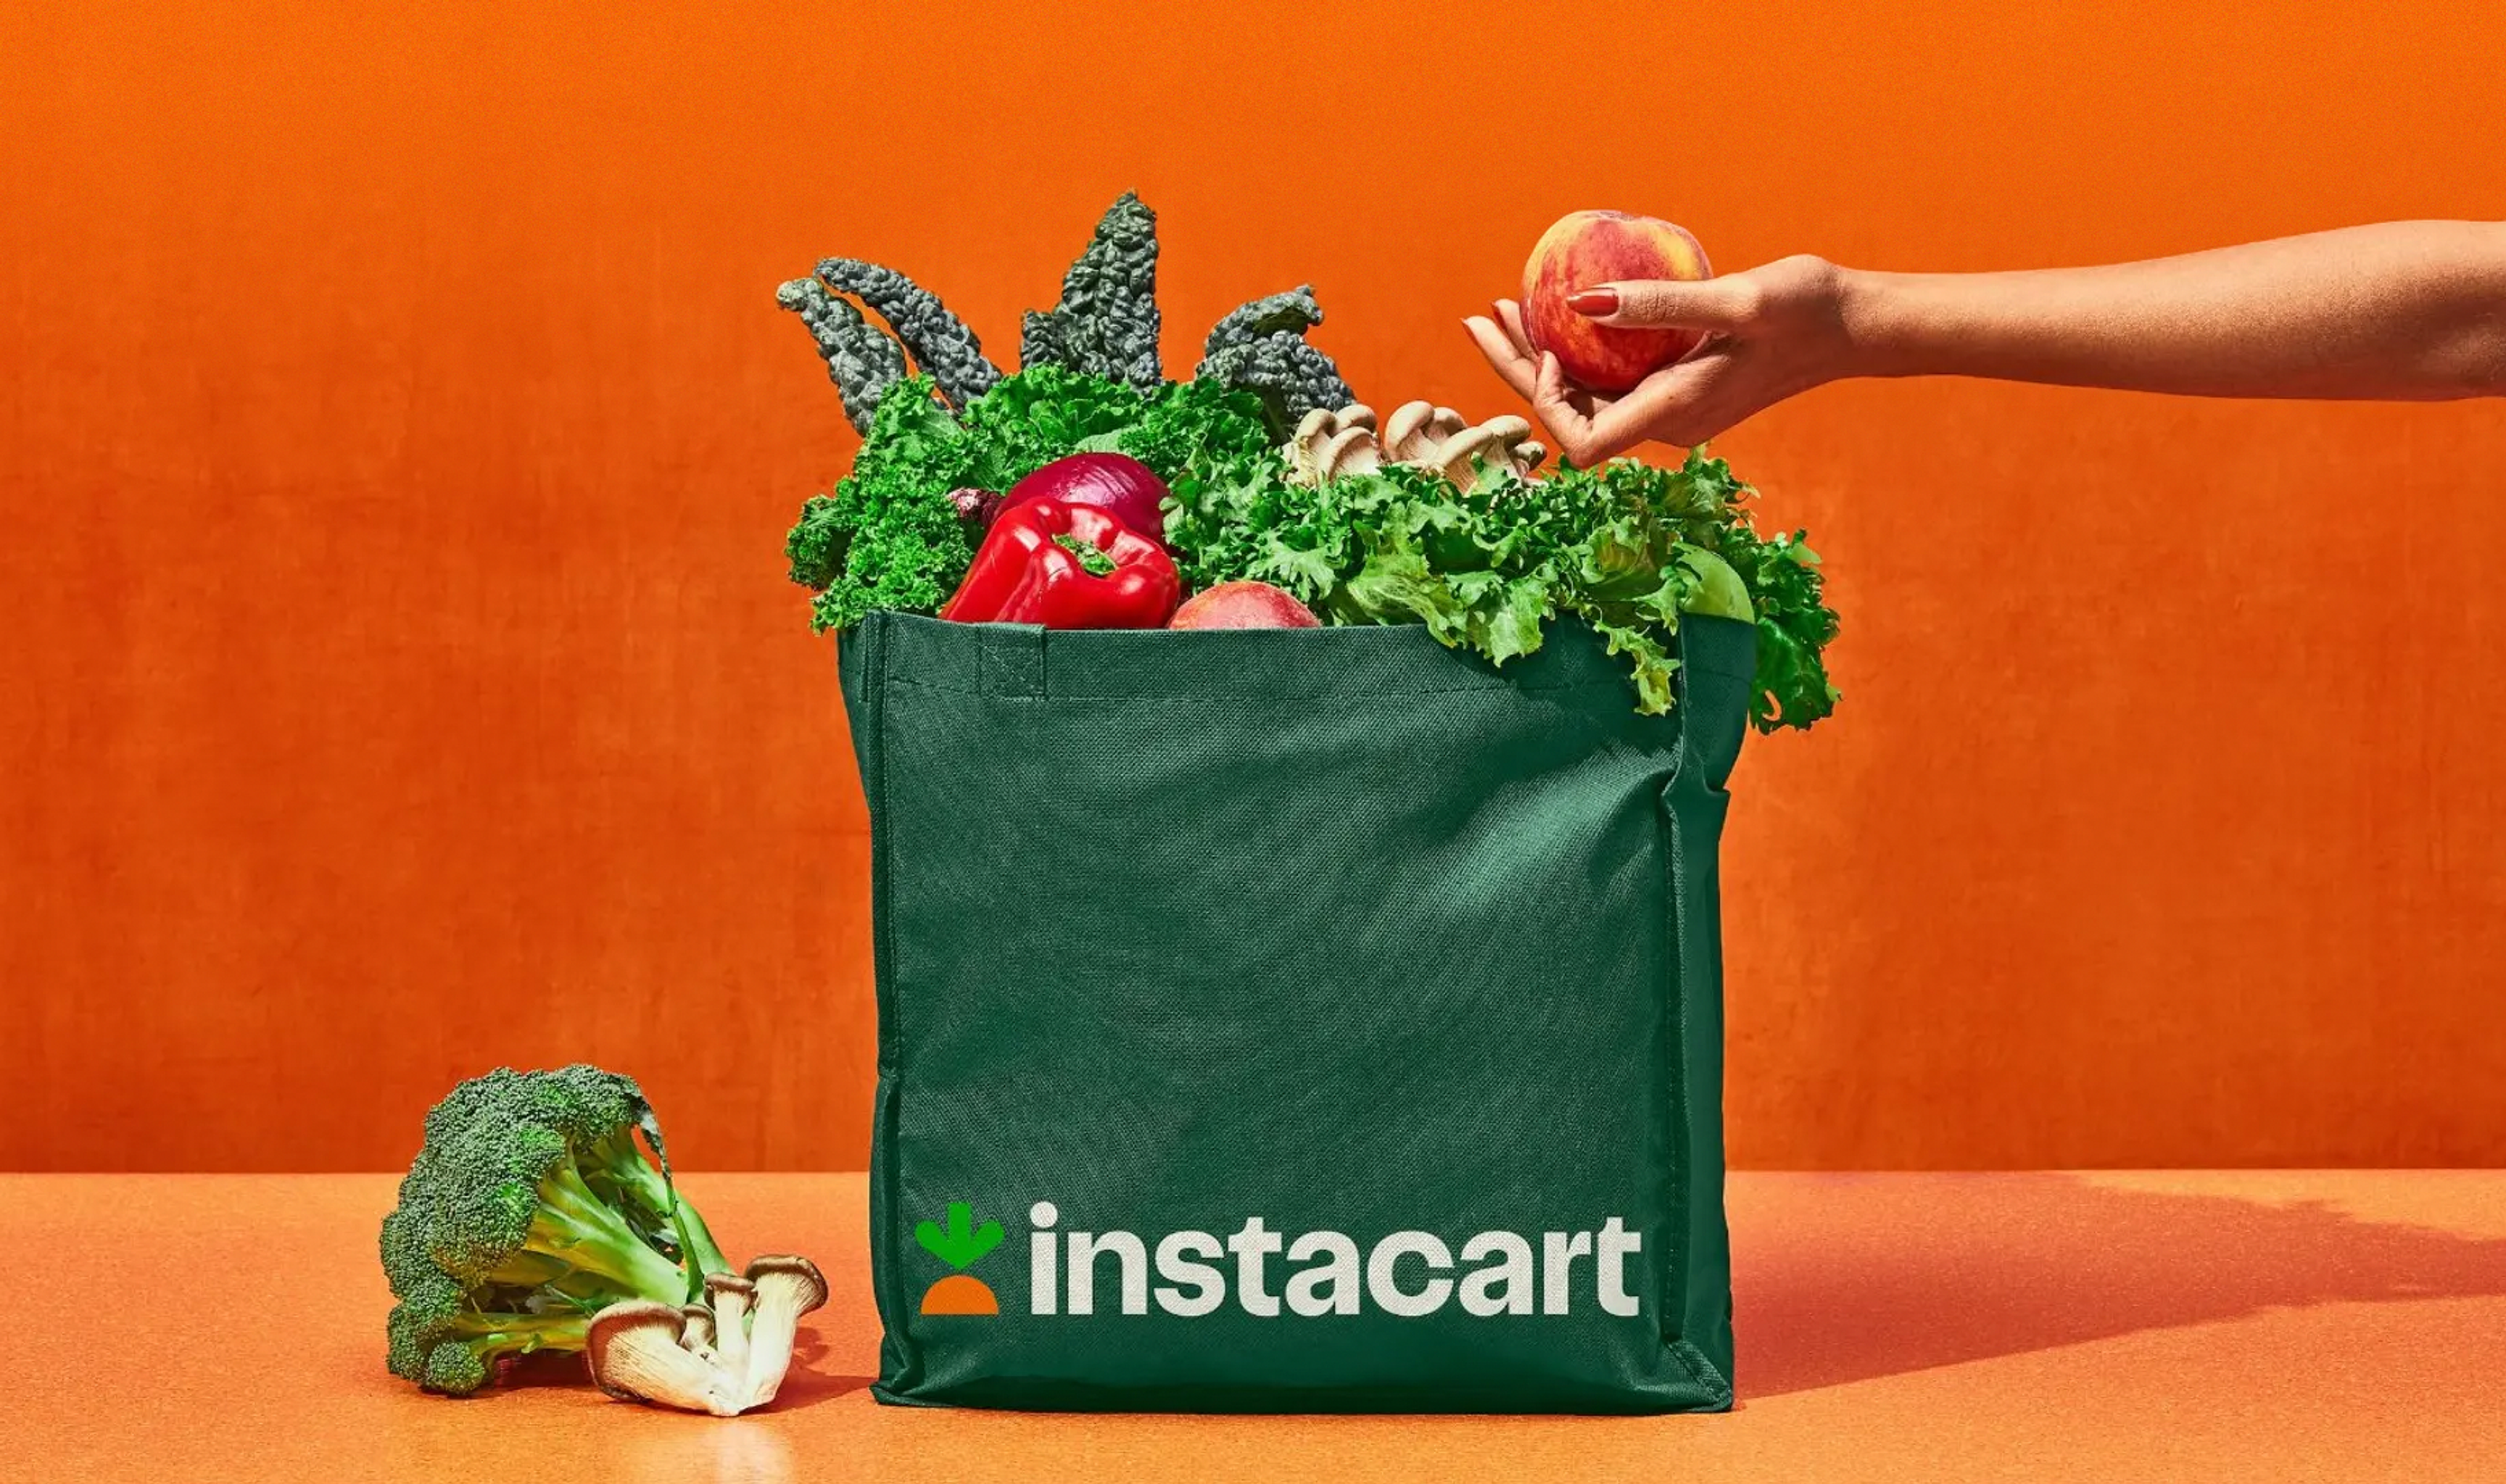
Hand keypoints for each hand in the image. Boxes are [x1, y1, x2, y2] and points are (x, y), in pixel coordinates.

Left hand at [1464, 255, 1852, 464]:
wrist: (1855, 327)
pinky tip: (1566, 309)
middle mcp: (1667, 422)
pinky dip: (1581, 350)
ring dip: (1543, 357)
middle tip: (1482, 317)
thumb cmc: (1806, 311)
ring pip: (1589, 396)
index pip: (1583, 442)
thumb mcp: (1736, 299)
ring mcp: (1673, 408)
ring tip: (1509, 307)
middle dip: (1518, 371)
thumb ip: (1660, 305)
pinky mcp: (1681, 388)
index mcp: (1675, 413)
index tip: (1545, 345)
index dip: (1545, 403)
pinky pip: (1615, 379)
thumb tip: (1582, 301)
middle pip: (1571, 417)